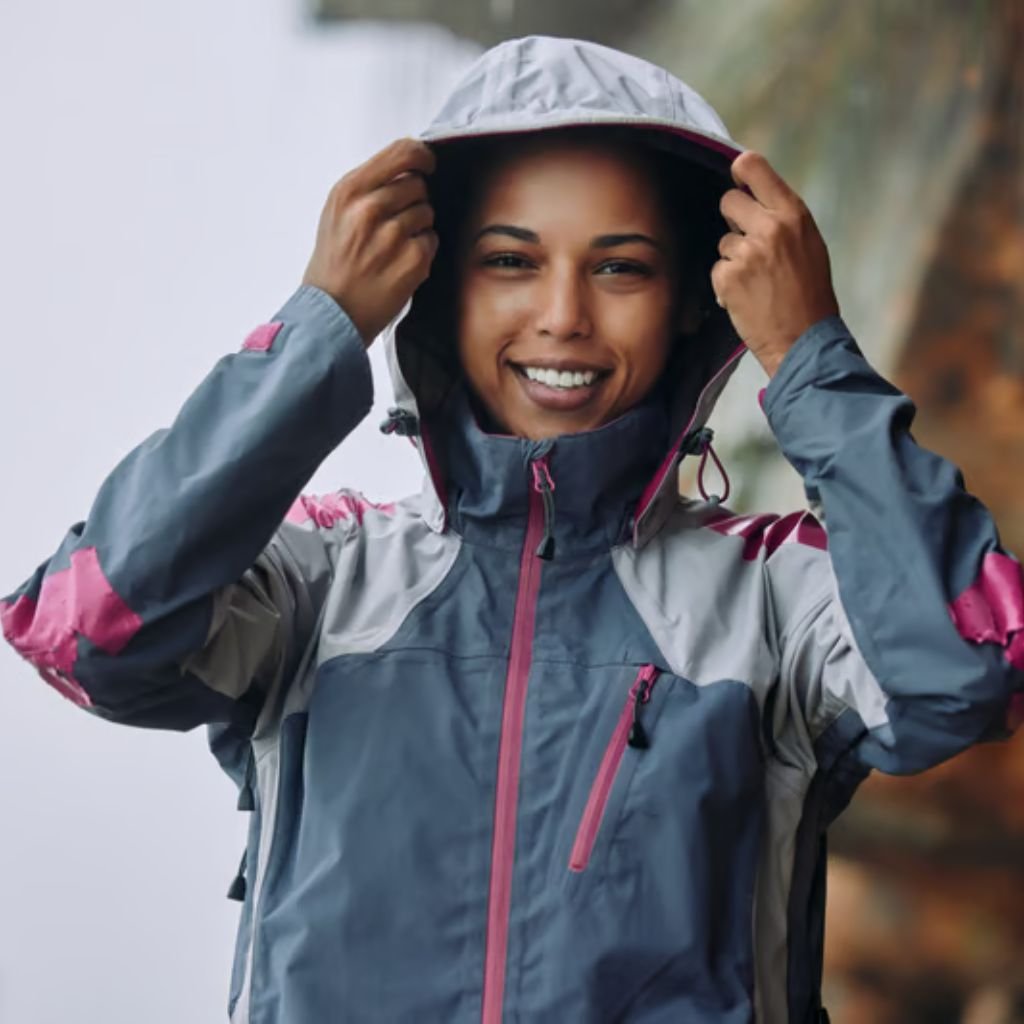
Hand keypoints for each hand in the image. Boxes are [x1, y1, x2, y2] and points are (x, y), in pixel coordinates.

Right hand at [302, 138, 438, 344]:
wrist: (333, 312)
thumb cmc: (335, 263)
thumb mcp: (337, 212)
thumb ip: (369, 186)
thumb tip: (409, 166)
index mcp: (349, 191)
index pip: (402, 152)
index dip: (422, 156)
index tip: (426, 164)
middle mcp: (370, 209)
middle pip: (418, 185)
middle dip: (413, 201)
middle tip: (394, 224)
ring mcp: (393, 236)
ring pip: (427, 212)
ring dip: (417, 227)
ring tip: (392, 247)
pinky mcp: (413, 261)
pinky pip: (432, 240)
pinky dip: (422, 251)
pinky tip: (399, 263)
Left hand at [711, 151, 839, 376]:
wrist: (803, 339)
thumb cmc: (809, 293)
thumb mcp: (808, 244)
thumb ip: (782, 218)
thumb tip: (755, 195)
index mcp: (793, 214)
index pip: (753, 167)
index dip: (740, 170)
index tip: (737, 177)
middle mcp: (770, 227)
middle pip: (728, 200)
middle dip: (733, 220)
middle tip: (750, 244)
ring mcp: (747, 252)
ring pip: (723, 241)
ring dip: (734, 259)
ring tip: (757, 280)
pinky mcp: (728, 277)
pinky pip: (717, 269)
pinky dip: (727, 284)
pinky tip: (747, 297)